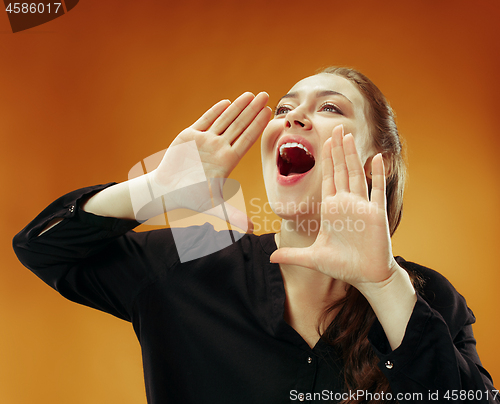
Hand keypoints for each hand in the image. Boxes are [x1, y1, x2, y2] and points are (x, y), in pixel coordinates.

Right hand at [150, 92, 271, 229]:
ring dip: (238, 107)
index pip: (246, 140)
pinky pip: (205, 120)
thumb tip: (253, 231)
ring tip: (251, 94)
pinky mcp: (190, 135)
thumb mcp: (214, 206)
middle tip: (267, 95)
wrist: (166, 190)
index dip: (258, 126)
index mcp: (227, 161)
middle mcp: (219, 148)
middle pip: (240, 126)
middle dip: (253, 111)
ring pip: (225, 120)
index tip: (270, 114)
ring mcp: (206, 140)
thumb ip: (233, 216)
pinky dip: (215, 112)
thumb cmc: (190, 198)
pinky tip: (227, 102)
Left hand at [270, 124, 397, 292]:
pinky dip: (378, 174)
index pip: (327, 178)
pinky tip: (377, 157)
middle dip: (337, 149)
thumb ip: (292, 255)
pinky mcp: (376, 214)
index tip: (323, 141)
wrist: (366, 277)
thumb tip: (270, 257)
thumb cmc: (342, 266)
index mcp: (331, 209)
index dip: (326, 159)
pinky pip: (377, 190)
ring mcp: (362, 207)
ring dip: (352, 155)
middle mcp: (346, 203)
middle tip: (336, 127)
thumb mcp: (312, 258)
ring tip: (348, 136)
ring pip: (357, 174)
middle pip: (341, 170)